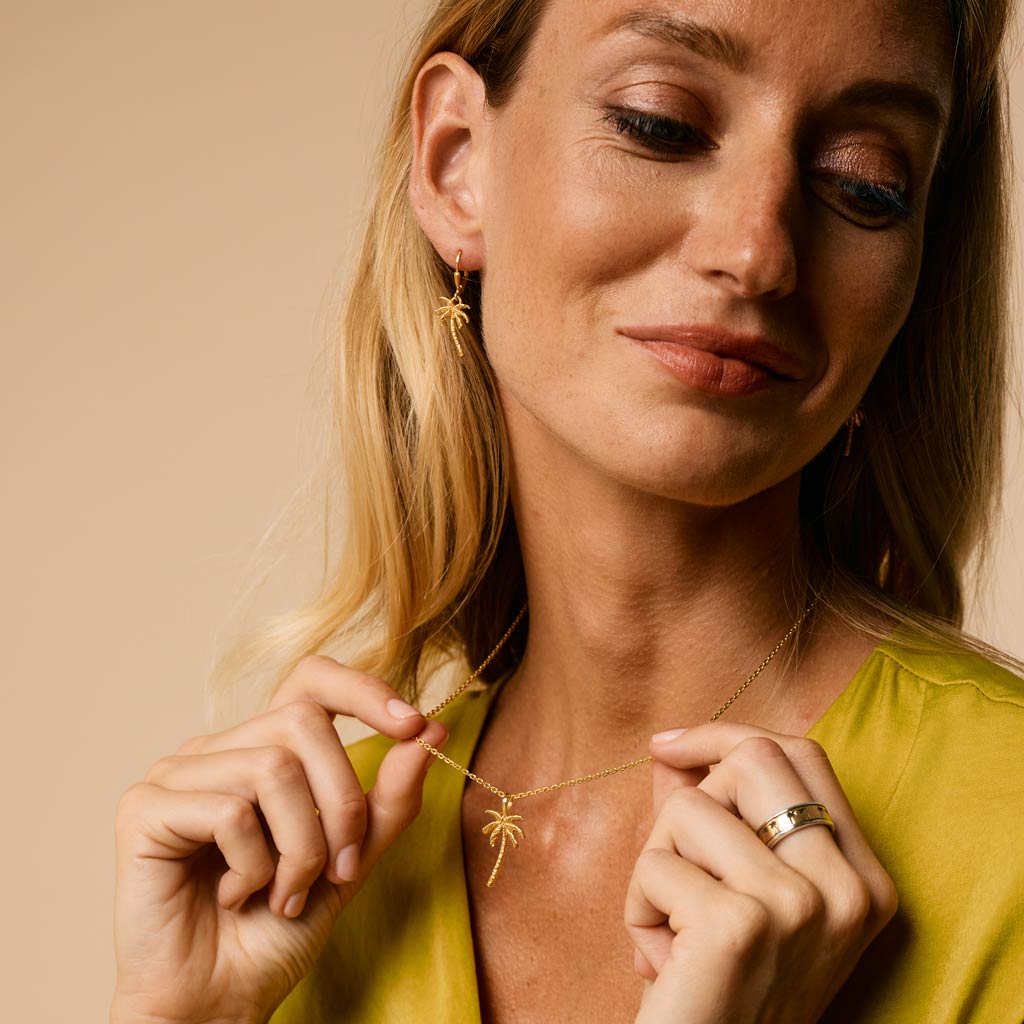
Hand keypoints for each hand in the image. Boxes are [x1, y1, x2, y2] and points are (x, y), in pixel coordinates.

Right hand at [110, 656, 447, 1023]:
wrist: (218, 1003)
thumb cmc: (276, 930)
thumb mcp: (350, 860)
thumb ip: (386, 800)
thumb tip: (429, 732)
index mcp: (261, 749)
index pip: (310, 679)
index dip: (364, 690)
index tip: (414, 726)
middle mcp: (217, 749)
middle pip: (304, 722)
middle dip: (342, 803)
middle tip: (340, 869)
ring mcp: (175, 773)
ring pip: (272, 769)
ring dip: (301, 848)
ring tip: (284, 893)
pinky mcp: (144, 809)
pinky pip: (229, 811)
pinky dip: (253, 867)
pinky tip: (234, 898)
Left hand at [624, 722, 898, 1023]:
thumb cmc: (720, 987)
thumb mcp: (741, 898)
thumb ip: (717, 818)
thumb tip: (674, 754)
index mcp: (863, 879)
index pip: (801, 754)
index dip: (727, 736)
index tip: (669, 746)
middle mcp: (848, 889)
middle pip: (753, 759)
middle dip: (688, 798)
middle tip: (673, 862)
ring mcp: (803, 904)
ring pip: (689, 807)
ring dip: (655, 865)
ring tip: (671, 931)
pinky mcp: (742, 923)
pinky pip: (656, 865)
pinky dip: (638, 908)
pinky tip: (661, 962)